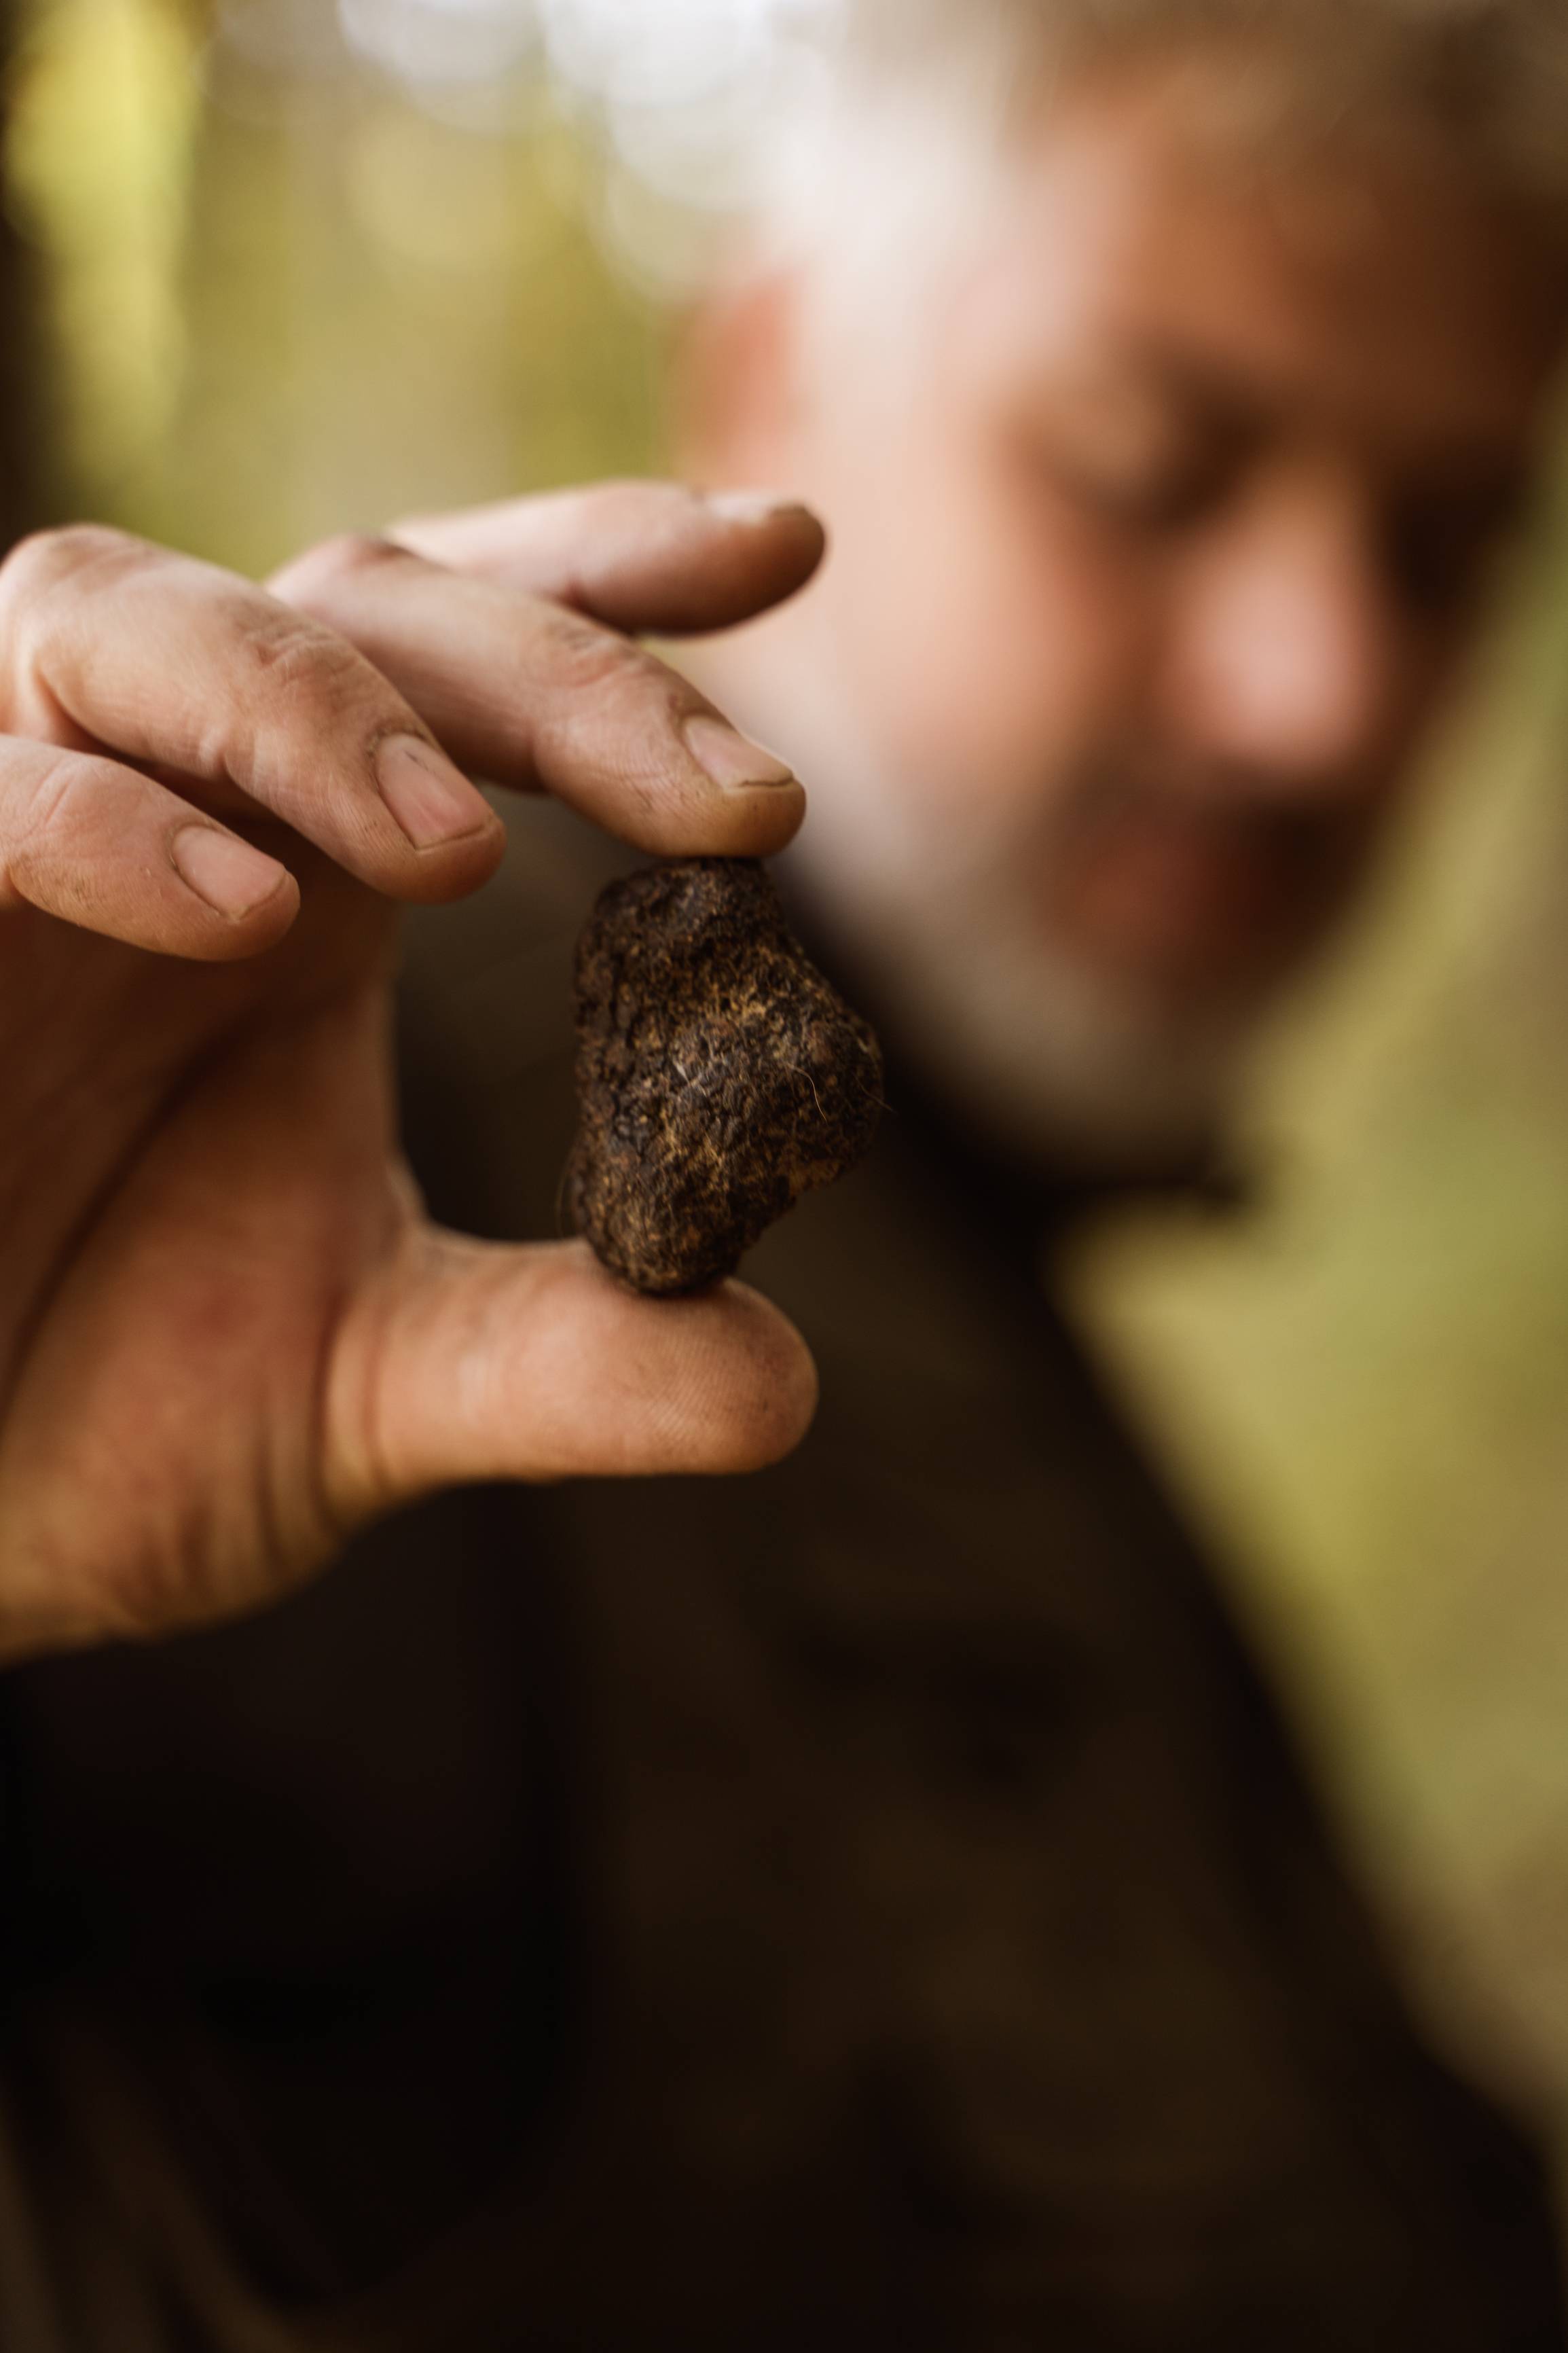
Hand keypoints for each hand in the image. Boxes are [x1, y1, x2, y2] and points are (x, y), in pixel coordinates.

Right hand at [0, 485, 824, 1661]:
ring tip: (458, 851)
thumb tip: (782, 1387)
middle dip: (550, 668)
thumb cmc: (108, 1420)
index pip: (463, 658)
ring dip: (307, 708)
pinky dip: (86, 824)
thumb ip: (563, 1361)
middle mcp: (161, 804)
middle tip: (739, 804)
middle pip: (348, 605)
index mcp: (306, 869)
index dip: (609, 588)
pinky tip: (240, 910)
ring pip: (113, 613)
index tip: (793, 549)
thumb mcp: (367, 1388)